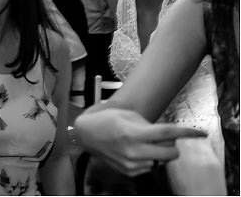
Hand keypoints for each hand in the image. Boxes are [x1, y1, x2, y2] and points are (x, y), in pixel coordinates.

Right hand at [73, 107, 206, 175]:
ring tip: (144, 142)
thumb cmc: (106, 118)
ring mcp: (131, 163)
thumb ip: (150, 125)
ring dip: (159, 152)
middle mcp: (134, 150)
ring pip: (162, 161)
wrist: (85, 133)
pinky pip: (151, 167)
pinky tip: (136, 150)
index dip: (187, 133)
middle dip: (172, 144)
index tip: (200, 133)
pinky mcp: (129, 171)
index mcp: (134, 132)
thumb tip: (169, 136)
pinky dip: (149, 159)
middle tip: (162, 136)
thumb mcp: (128, 115)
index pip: (168, 133)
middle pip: (171, 152)